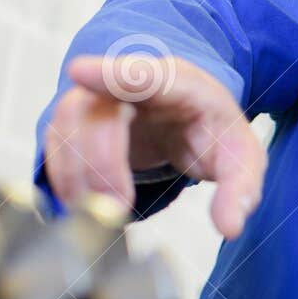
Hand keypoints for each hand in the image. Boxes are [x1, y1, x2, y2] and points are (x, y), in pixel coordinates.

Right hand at [42, 55, 265, 239]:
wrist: (187, 119)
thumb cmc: (212, 132)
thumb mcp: (242, 158)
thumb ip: (241, 189)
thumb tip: (229, 226)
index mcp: (176, 83)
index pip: (142, 75)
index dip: (110, 74)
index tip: (79, 71)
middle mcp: (128, 84)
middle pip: (97, 111)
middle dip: (102, 161)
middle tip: (118, 207)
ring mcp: (97, 99)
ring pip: (67, 127)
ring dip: (77, 175)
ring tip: (103, 214)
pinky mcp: (77, 122)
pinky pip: (56, 145)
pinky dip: (64, 178)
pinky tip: (84, 205)